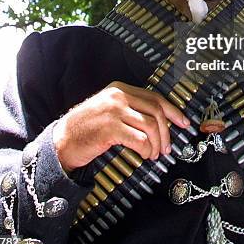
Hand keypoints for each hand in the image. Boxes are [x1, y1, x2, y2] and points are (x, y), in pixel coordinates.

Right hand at [53, 81, 189, 173]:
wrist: (61, 142)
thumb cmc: (85, 129)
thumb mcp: (108, 109)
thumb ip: (129, 109)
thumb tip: (158, 121)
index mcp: (119, 88)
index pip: (154, 96)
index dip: (173, 110)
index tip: (183, 122)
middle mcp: (118, 96)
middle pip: (156, 110)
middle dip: (167, 131)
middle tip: (168, 147)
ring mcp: (114, 111)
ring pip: (151, 125)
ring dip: (157, 143)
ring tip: (154, 154)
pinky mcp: (110, 128)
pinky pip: (140, 139)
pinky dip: (146, 150)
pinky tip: (144, 155)